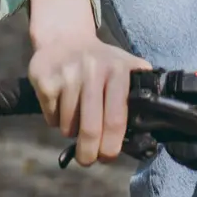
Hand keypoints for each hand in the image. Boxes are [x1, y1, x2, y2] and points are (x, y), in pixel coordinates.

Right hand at [26, 0, 152, 165]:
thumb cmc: (100, 61)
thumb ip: (139, 90)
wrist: (64, 37)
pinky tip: (60, 104)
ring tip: (75, 118)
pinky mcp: (44, 79)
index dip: (111, 145)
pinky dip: (55, 120)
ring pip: (68, 125)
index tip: (107, 157)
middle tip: (87, 160)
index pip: (116, 118)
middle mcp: (92, 69)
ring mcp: (67, 73)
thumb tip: (151, 128)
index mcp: (117, 70)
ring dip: (71, 132)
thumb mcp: (124, 66)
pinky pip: (51, 117)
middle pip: (90, 128)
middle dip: (89, 152)